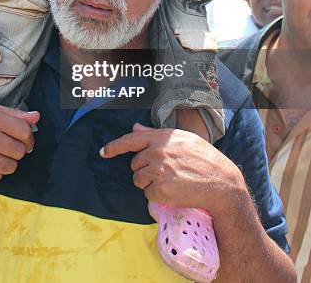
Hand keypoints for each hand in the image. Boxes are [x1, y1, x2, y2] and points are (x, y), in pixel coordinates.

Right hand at [0, 103, 39, 182]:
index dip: (29, 138)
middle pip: (20, 151)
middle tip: (11, 148)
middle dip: (19, 151)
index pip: (24, 131)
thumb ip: (13, 114)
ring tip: (0, 156)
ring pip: (11, 167)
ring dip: (9, 163)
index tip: (25, 141)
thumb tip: (36, 117)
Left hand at [100, 123, 243, 215]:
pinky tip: (173, 192)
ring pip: (139, 181)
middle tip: (166, 172)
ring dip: (150, 184)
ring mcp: (158, 171)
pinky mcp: (161, 189)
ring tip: (171, 182)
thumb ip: (155, 134)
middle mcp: (157, 152)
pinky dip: (157, 197)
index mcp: (162, 137)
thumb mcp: (183, 139)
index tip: (103, 152)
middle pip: (135, 164)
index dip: (114, 147)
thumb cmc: (204, 159)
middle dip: (144, 170)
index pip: (130, 140)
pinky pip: (148, 195)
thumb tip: (135, 128)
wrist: (222, 183)